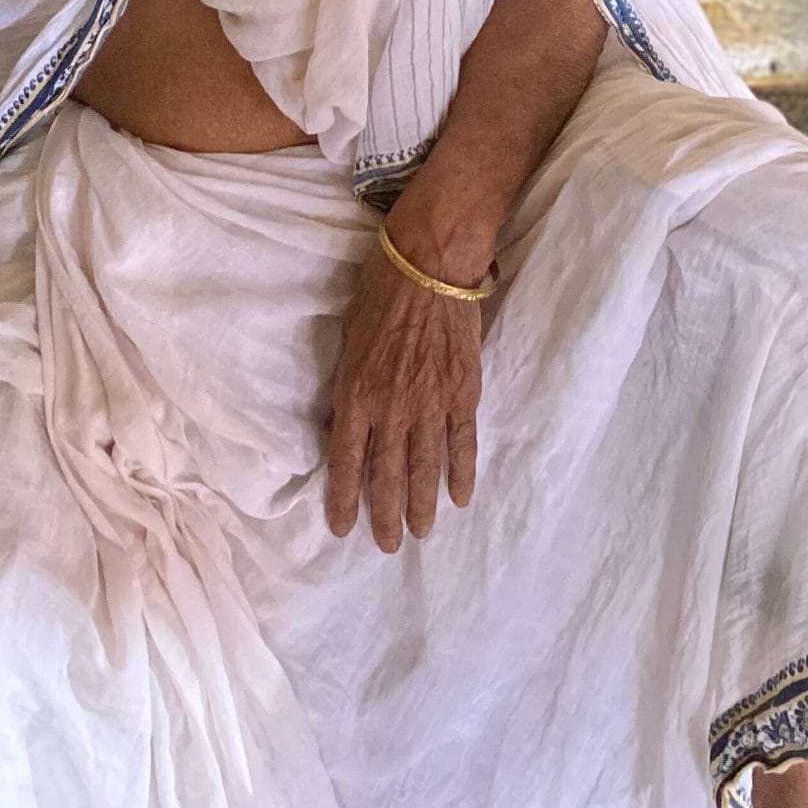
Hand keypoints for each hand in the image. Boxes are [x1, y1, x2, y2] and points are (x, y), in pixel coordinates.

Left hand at [325, 240, 481, 550]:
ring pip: (425, 469)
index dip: (344, 499)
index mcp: (356, 394)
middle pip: (387, 476)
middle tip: (387, 545)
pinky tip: (460, 497)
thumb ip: (348, 384)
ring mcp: (431, 404)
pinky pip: (462, 443)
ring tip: (420, 533)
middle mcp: (392, 409)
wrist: (430, 262)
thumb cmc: (380, 289)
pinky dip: (461, 473)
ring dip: (422, 505)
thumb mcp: (348, 337)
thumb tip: (344, 418)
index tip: (343, 528)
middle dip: (385, 516)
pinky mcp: (463, 393)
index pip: (346, 461)